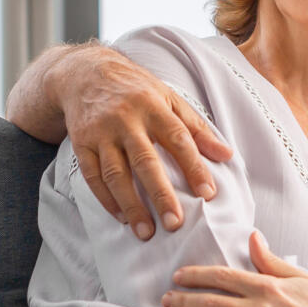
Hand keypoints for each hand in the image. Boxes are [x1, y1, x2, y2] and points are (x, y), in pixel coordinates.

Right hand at [50, 46, 233, 240]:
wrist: (85, 74)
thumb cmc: (135, 89)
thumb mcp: (169, 98)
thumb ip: (196, 127)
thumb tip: (226, 154)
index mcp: (153, 106)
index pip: (178, 138)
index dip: (194, 166)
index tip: (208, 194)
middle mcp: (126, 120)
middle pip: (145, 161)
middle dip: (160, 194)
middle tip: (175, 223)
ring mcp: (101, 133)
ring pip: (116, 174)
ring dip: (131, 205)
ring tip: (147, 232)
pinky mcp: (81, 144)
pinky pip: (92, 176)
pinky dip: (106, 199)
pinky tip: (120, 217)